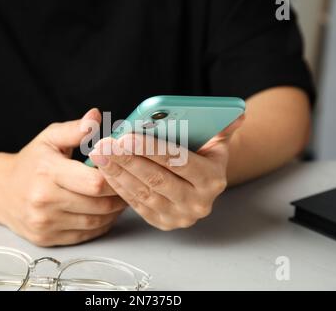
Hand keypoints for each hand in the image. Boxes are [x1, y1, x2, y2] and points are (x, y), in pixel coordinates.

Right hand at [0, 109, 125, 245]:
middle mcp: (44, 201)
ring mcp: (45, 223)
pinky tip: (104, 212)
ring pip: (96, 222)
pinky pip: (86, 235)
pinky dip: (101, 225)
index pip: (94, 182)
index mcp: (48, 172)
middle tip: (127, 186)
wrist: (0, 191)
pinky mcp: (47, 238)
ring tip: (119, 198)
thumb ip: (75, 129)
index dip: (114, 178)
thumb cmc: (30, 163)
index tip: (121, 171)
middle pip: (99, 205)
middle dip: (118, 196)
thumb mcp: (49, 138)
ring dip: (114, 212)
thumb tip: (95, 117)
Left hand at [89, 116, 243, 230]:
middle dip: (127, 160)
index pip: (179, 162)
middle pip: (157, 180)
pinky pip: (135, 204)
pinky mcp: (162, 222)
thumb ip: (223, 125)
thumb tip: (237, 113)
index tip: (126, 136)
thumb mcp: (217, 139)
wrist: (203, 184)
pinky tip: (105, 170)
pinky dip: (118, 186)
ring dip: (117, 173)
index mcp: (213, 179)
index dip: (151, 150)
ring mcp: (179, 216)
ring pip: (143, 193)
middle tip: (104, 144)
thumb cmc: (205, 154)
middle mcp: (198, 202)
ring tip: (98, 154)